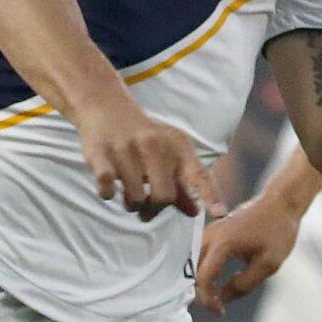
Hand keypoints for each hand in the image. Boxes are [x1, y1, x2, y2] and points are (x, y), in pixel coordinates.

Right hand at [77, 104, 224, 221]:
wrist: (108, 108)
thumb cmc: (145, 138)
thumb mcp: (168, 154)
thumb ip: (181, 185)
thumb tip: (196, 213)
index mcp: (178, 146)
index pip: (198, 174)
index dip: (210, 195)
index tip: (220, 214)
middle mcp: (155, 145)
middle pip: (164, 197)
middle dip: (154, 210)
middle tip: (146, 210)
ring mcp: (128, 148)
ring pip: (135, 198)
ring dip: (131, 205)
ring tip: (130, 194)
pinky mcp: (101, 153)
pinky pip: (107, 186)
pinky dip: (108, 193)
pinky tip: (109, 187)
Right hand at [194, 193, 302, 314]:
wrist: (281, 201)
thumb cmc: (278, 230)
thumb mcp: (268, 263)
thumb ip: (243, 284)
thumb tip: (223, 299)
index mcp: (223, 243)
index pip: (203, 278)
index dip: (208, 300)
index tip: (220, 312)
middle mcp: (211, 235)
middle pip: (192, 270)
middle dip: (201, 292)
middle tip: (217, 306)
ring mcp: (211, 230)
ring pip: (194, 261)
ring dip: (201, 280)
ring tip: (215, 296)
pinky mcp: (215, 229)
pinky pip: (201, 253)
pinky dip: (204, 268)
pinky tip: (216, 280)